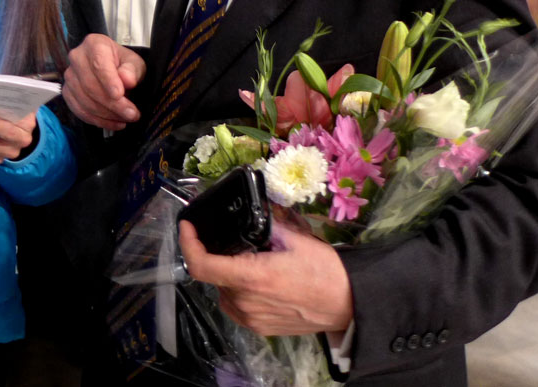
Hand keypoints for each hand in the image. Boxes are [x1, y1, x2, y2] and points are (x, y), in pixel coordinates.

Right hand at [62, 34, 144, 129]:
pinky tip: (113, 123)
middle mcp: (77, 58)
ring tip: (125, 119)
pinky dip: (97, 120)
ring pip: (84, 100)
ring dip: (106, 114)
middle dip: (112, 104)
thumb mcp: (135, 63)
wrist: (112, 70)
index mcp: (94, 44)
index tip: (119, 95)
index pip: (99, 63)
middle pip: (90, 85)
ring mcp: (69, 76)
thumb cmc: (123, 65)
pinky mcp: (67, 93)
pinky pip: (79, 110)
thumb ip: (132, 70)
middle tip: (132, 114)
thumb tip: (127, 79)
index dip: (108, 81)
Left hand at [178, 219, 353, 335]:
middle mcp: (245, 302)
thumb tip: (251, 209)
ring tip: (251, 262)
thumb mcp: (296, 239)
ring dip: (228, 275)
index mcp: (251, 277)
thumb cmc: (325, 270)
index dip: (188, 244)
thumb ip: (267, 225)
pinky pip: (235, 307)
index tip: (188, 228)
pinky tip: (256, 282)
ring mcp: (250, 318)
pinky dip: (237, 292)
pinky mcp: (259, 329)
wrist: (349, 304)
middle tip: (238, 243)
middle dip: (219, 256)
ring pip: (223, 292)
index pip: (201, 265)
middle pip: (214, 275)